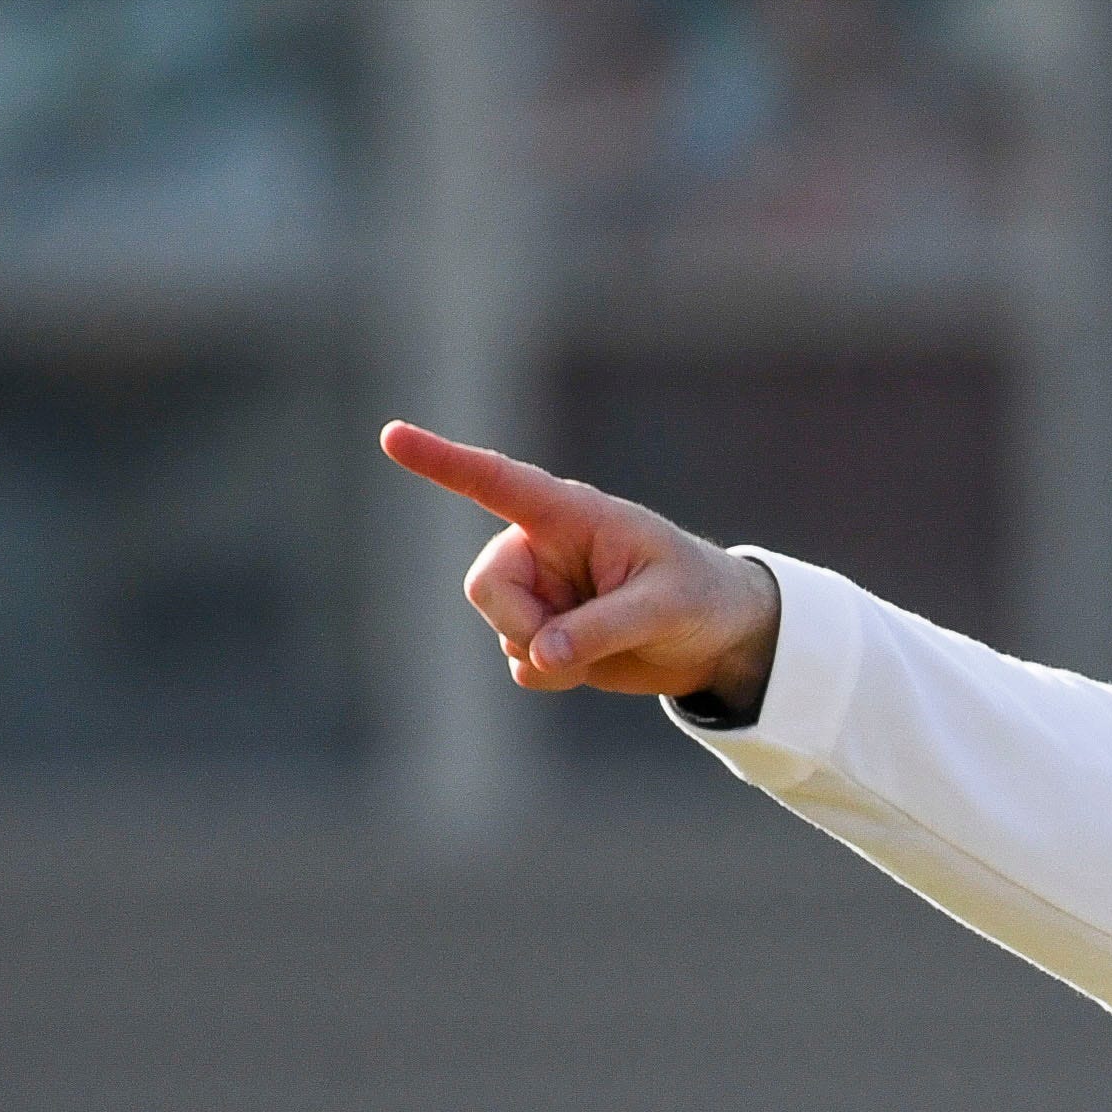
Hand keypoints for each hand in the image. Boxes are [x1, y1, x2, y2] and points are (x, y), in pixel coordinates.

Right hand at [377, 422, 782, 716]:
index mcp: (571, 514)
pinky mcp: (543, 635)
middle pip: (486, 586)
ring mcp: (539, 592)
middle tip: (570, 647)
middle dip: (520, 624)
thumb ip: (603, 628)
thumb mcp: (666, 608)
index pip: (497, 483)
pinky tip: (590, 665)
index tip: (391, 436)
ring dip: (547, 655)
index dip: (442, 461)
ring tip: (606, 643)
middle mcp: (542, 548)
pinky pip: (520, 664)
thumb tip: (539, 656)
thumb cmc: (701, 597)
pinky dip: (550, 676)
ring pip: (502, 629)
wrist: (720, 639)